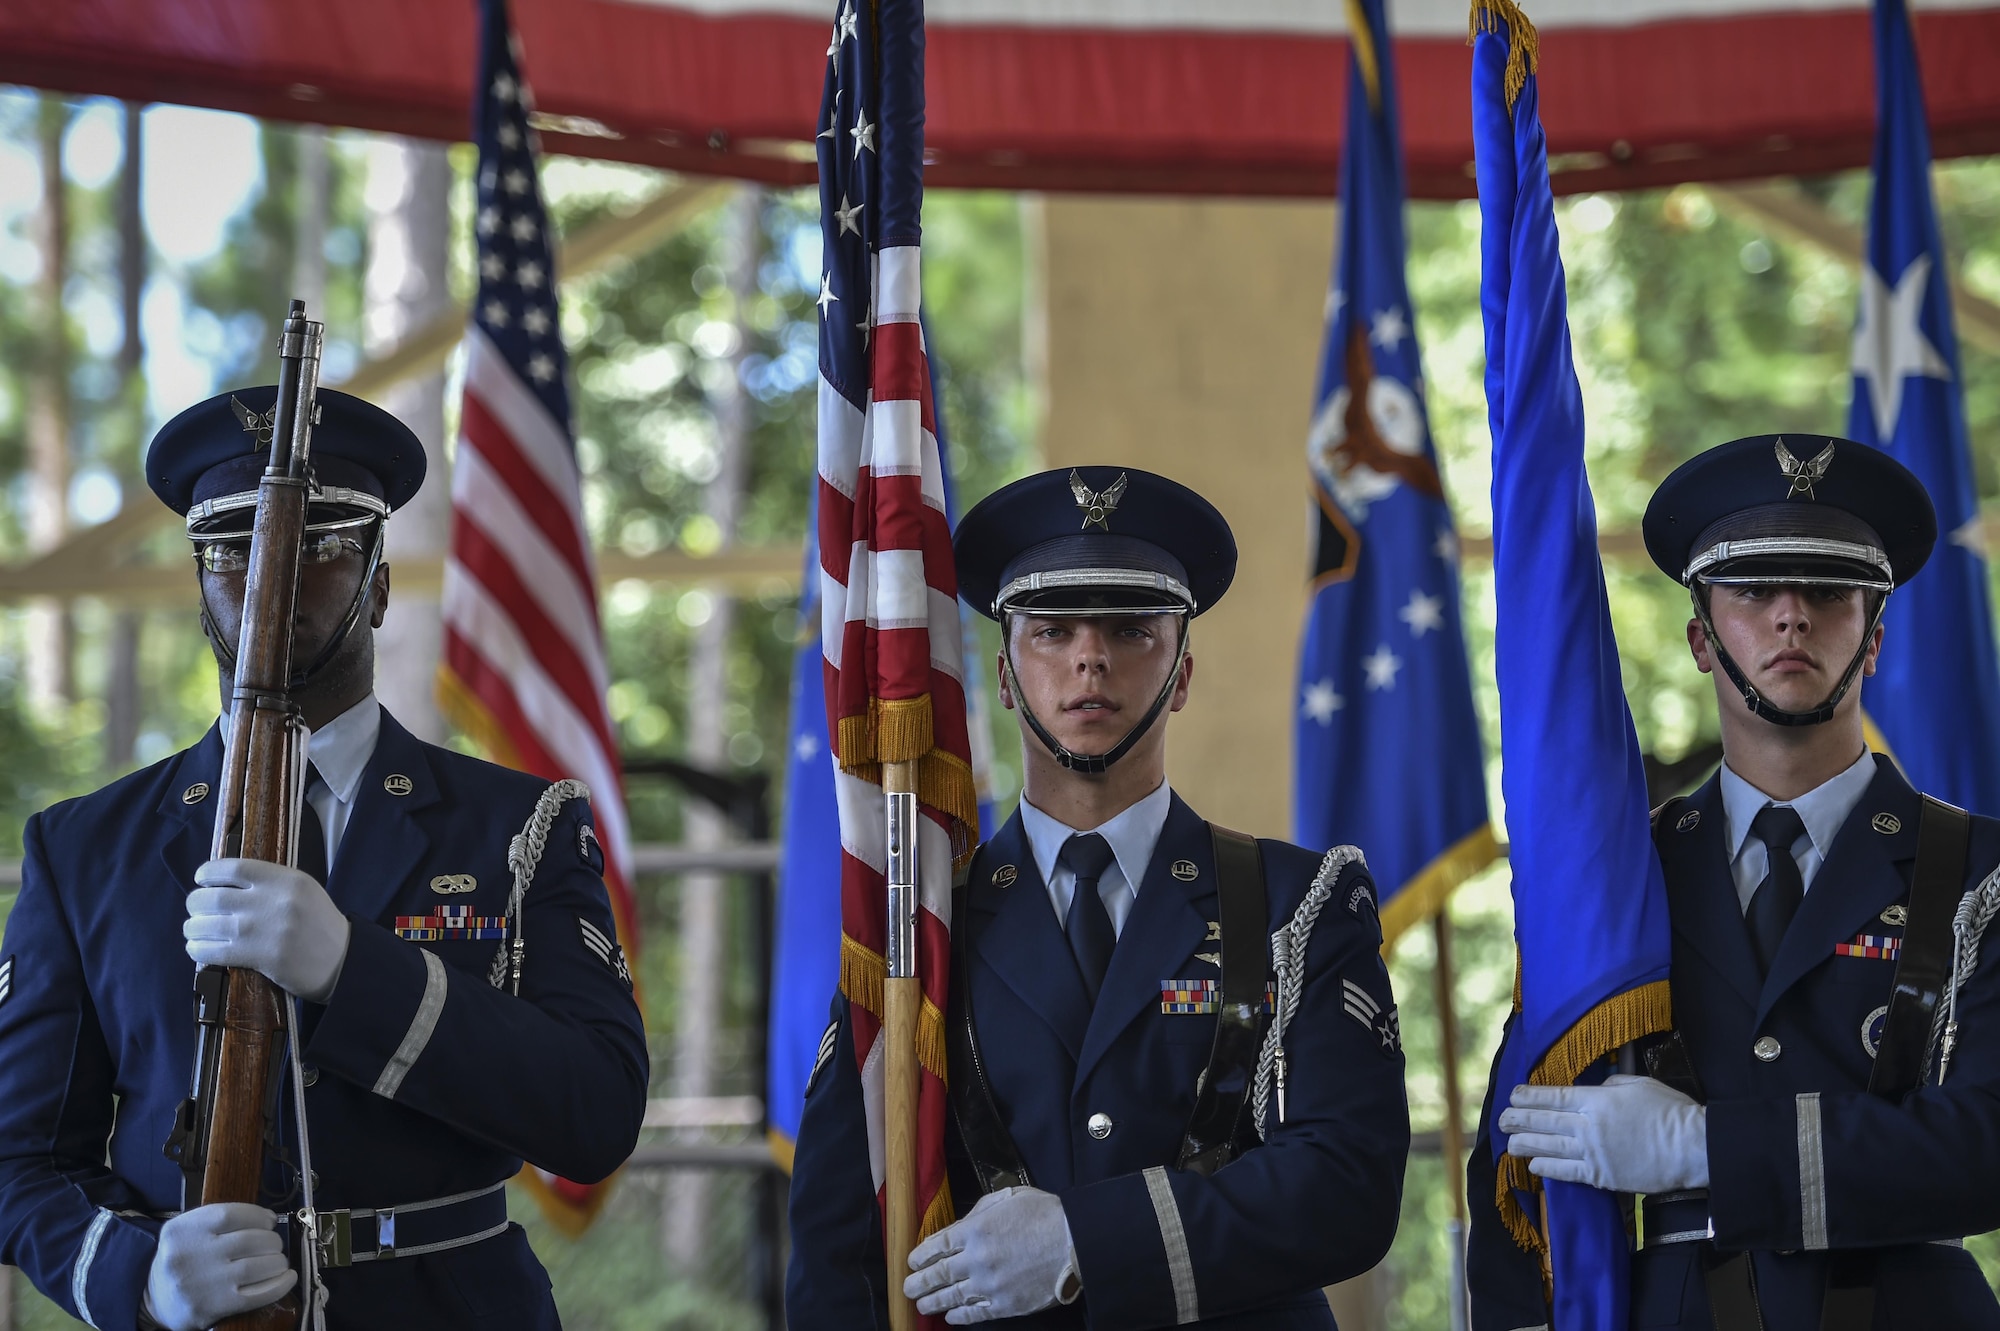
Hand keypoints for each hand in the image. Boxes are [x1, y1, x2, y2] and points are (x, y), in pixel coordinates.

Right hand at [143, 1204, 296, 1330]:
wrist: (153, 1301)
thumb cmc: (182, 1260)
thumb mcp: (187, 1232)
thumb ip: (221, 1220)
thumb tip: (269, 1219)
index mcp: (181, 1231)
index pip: (231, 1214)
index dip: (258, 1215)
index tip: (269, 1221)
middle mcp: (188, 1256)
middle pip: (249, 1240)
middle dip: (271, 1241)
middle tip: (273, 1245)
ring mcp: (201, 1284)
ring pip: (257, 1266)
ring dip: (277, 1261)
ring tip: (277, 1261)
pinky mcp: (213, 1307)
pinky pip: (258, 1294)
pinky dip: (279, 1285)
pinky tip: (286, 1278)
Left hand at [189, 858, 350, 1002]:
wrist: (341, 961)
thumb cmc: (319, 924)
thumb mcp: (303, 891)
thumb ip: (270, 883)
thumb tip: (224, 882)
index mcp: (287, 880)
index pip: (234, 867)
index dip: (208, 872)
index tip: (201, 879)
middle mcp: (274, 901)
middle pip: (213, 897)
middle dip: (195, 903)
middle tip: (196, 910)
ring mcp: (265, 930)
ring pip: (208, 924)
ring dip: (193, 928)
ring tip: (194, 930)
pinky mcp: (261, 957)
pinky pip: (213, 951)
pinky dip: (197, 949)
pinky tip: (198, 948)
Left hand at [903, 1187, 1077, 1323]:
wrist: (1075, 1242)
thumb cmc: (1044, 1214)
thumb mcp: (1007, 1199)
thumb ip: (978, 1213)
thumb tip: (959, 1227)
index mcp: (975, 1230)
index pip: (937, 1245)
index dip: (920, 1255)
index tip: (912, 1262)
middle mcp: (977, 1259)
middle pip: (938, 1274)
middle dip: (919, 1282)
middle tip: (907, 1287)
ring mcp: (990, 1285)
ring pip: (951, 1296)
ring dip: (933, 1301)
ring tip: (922, 1304)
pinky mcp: (1005, 1305)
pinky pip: (975, 1313)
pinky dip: (959, 1315)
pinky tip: (950, 1315)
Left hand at [1499, 1073, 1708, 1193]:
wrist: (1693, 1149)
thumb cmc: (1670, 1112)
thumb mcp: (1638, 1084)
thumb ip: (1610, 1086)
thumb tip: (1594, 1091)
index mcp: (1597, 1100)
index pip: (1554, 1097)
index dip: (1529, 1097)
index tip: (1513, 1095)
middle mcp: (1589, 1126)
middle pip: (1544, 1122)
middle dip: (1518, 1120)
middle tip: (1501, 1120)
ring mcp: (1594, 1153)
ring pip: (1549, 1148)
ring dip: (1525, 1145)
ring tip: (1509, 1144)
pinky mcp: (1602, 1176)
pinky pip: (1567, 1173)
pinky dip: (1548, 1168)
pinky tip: (1534, 1166)